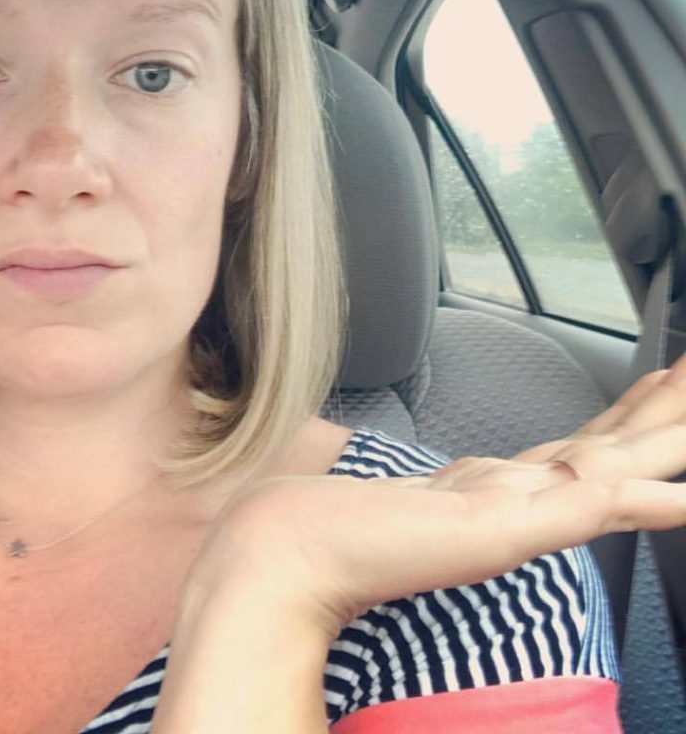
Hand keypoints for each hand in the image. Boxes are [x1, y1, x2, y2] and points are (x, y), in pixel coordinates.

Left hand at [185, 353, 685, 642]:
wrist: (291, 552)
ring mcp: (515, 516)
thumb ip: (467, 482)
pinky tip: (680, 495)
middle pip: (611, 448)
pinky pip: (585, 505)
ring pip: (611, 465)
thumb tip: (483, 468)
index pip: (584, 446)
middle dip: (664, 415)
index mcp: (499, 489)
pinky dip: (639, 500)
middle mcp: (518, 501)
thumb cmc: (341, 520)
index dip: (630, 418)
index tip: (665, 385)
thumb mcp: (424, 488)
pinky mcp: (501, 531)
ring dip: (663, 433)